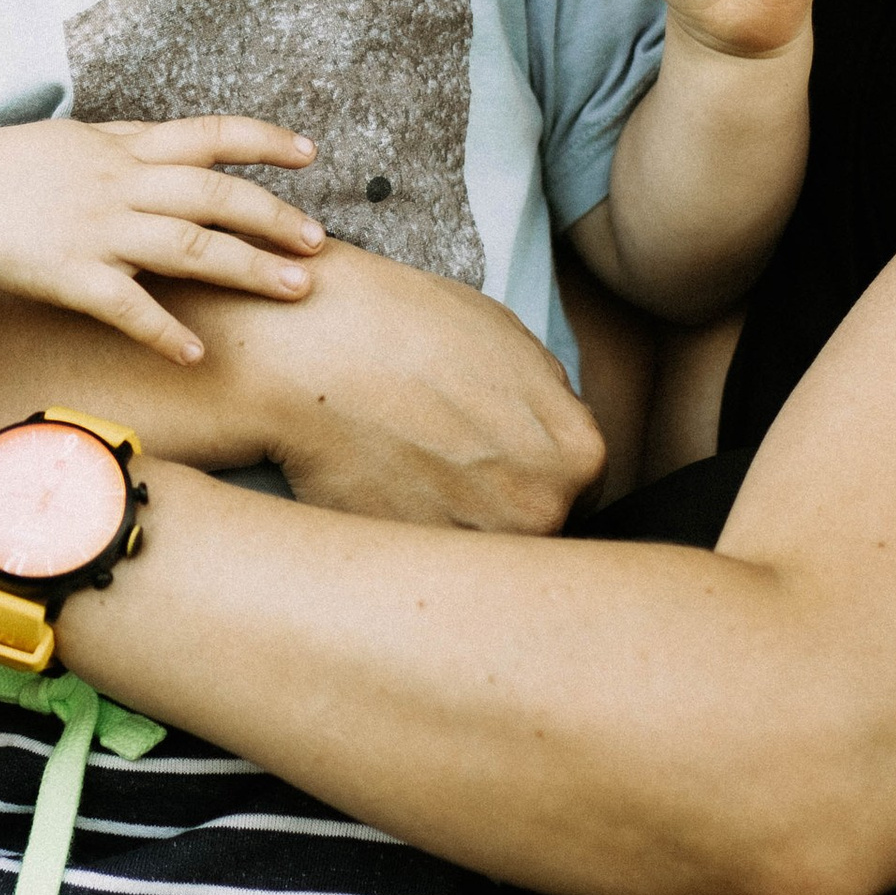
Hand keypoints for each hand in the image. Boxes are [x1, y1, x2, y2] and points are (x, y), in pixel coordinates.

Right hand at [0, 116, 325, 368]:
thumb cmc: (8, 170)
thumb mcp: (76, 141)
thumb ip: (131, 143)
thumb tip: (179, 143)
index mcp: (125, 148)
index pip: (209, 134)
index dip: (264, 141)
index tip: (312, 154)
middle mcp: (120, 183)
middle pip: (216, 195)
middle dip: (275, 218)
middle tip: (320, 244)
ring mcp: (97, 229)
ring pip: (189, 246)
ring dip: (248, 269)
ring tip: (296, 290)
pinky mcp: (69, 274)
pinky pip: (127, 306)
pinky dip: (164, 330)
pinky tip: (196, 353)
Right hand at [202, 240, 606, 527]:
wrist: (316, 346)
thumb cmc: (406, 328)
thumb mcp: (510, 341)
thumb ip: (550, 402)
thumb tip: (556, 436)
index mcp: (578, 458)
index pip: (579, 492)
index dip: (532, 473)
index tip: (495, 461)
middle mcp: (540, 513)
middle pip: (534, 532)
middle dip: (497, 508)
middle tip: (448, 470)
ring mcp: (475, 546)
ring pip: (476, 554)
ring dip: (451, 529)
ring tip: (408, 476)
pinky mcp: (413, 565)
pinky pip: (422, 566)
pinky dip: (405, 539)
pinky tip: (379, 489)